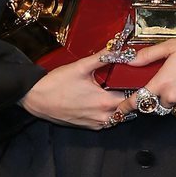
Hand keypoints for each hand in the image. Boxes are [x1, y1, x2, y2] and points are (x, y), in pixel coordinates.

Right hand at [20, 53, 138, 129]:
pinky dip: (109, 113)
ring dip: (120, 106)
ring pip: (118, 117)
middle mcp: (103, 117)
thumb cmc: (56, 83)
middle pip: (127, 109)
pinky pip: (107, 122)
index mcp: (105, 102)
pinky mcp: (89, 127)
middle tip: (130, 85)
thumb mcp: (80, 67)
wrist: (36, 99)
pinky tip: (104, 101)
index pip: (132, 97)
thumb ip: (102, 57)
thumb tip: (118, 49)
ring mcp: (96, 124)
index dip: (137, 88)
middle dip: (130, 97)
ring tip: (118, 92)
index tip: (139, 80)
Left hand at [127, 31, 175, 114]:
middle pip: (160, 103)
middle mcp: (174, 97)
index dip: (128, 106)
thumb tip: (131, 60)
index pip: (140, 100)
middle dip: (163, 95)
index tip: (121, 110)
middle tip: (173, 80)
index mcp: (163, 83)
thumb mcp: (171, 46)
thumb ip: (149, 55)